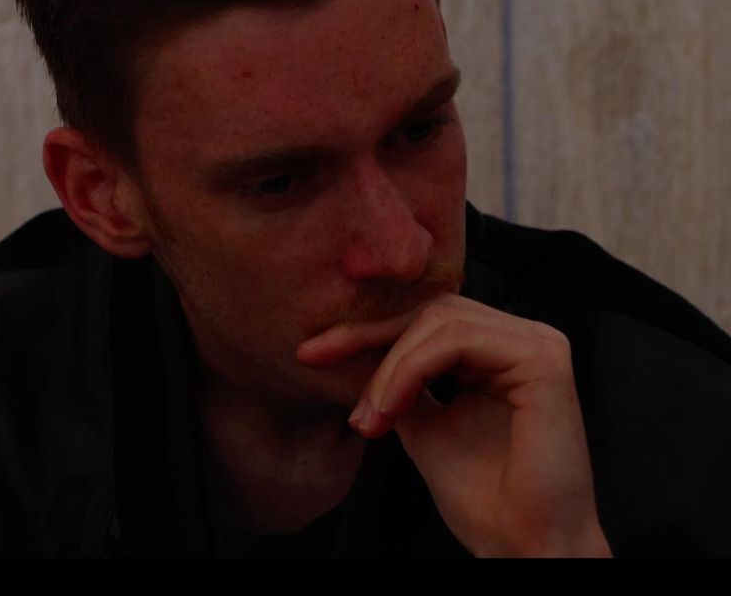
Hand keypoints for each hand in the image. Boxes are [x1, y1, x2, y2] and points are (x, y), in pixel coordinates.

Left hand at [297, 293, 611, 556]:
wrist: (522, 546)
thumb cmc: (484, 497)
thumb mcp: (421, 423)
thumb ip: (398, 382)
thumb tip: (354, 354)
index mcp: (499, 350)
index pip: (425, 318)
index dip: (366, 331)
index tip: (312, 353)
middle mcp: (522, 337)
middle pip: (429, 309)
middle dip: (367, 335)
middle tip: (318, 361)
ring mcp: (537, 343)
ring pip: (438, 320)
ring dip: (390, 365)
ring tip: (370, 414)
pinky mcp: (542, 359)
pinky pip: (458, 339)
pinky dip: (412, 367)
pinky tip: (391, 404)